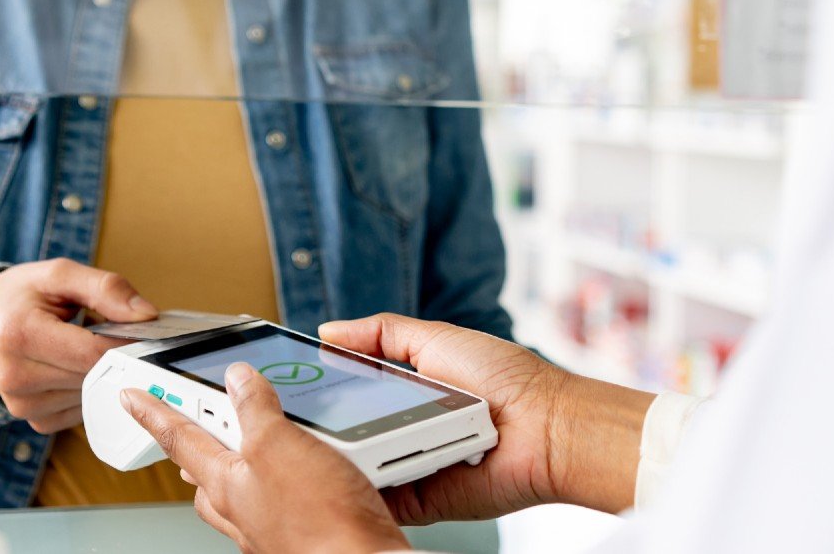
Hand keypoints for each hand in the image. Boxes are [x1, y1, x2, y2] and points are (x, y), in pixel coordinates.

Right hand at [0, 260, 155, 431]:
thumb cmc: (19, 296)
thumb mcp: (58, 275)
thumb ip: (105, 288)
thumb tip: (147, 315)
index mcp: (19, 334)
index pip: (92, 352)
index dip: (126, 342)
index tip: (143, 329)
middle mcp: (16, 377)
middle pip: (95, 375)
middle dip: (115, 354)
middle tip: (114, 331)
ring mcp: (23, 405)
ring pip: (93, 394)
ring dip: (100, 372)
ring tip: (83, 345)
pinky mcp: (34, 421)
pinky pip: (82, 410)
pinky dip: (88, 389)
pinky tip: (73, 367)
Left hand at [125, 363, 407, 553]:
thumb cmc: (321, 521)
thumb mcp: (281, 444)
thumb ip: (256, 410)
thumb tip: (237, 380)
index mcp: (225, 483)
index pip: (178, 438)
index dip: (153, 413)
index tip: (132, 398)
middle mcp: (241, 510)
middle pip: (204, 472)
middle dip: (197, 445)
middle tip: (195, 417)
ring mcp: (269, 527)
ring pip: (240, 491)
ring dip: (243, 464)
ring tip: (263, 435)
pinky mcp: (301, 536)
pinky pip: (278, 504)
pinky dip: (283, 484)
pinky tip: (310, 472)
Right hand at [317, 314, 654, 523]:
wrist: (546, 427)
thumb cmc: (508, 380)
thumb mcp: (437, 339)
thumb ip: (380, 333)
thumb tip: (327, 331)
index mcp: (405, 392)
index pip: (348, 393)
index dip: (318, 389)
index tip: (287, 382)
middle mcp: (404, 431)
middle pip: (345, 433)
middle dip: (320, 426)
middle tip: (291, 417)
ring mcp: (410, 467)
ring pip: (357, 468)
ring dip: (339, 458)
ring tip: (315, 444)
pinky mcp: (421, 502)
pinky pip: (381, 499)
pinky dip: (365, 489)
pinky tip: (349, 473)